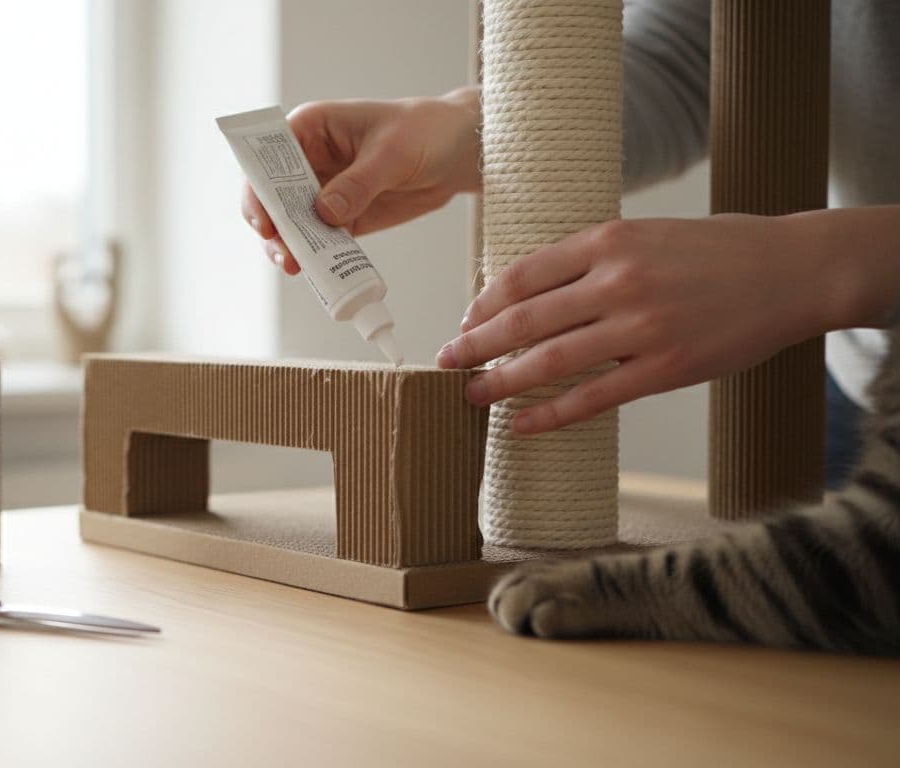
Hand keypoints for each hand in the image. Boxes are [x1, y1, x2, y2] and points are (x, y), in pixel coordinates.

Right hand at [241, 88, 481, 274]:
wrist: (458, 152)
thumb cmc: (425, 132)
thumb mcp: (393, 152)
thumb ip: (358, 183)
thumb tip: (324, 213)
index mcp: (310, 128)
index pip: (267, 157)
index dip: (258, 188)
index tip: (264, 220)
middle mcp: (308, 160)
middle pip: (271, 197)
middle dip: (272, 227)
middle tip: (283, 254)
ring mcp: (322, 191)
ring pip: (291, 224)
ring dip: (290, 247)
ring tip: (296, 268)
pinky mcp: (341, 217)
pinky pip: (319, 241)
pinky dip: (316, 257)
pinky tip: (319, 272)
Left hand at [435, 214, 852, 434]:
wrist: (793, 270)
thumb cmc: (717, 250)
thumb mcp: (646, 233)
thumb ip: (592, 257)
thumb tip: (530, 289)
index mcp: (609, 239)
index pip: (523, 274)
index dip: (483, 302)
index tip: (464, 320)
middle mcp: (618, 281)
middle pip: (523, 319)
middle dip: (474, 344)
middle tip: (444, 361)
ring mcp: (642, 327)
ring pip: (548, 360)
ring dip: (499, 382)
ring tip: (470, 394)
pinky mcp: (666, 368)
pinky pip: (592, 398)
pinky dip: (549, 414)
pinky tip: (520, 424)